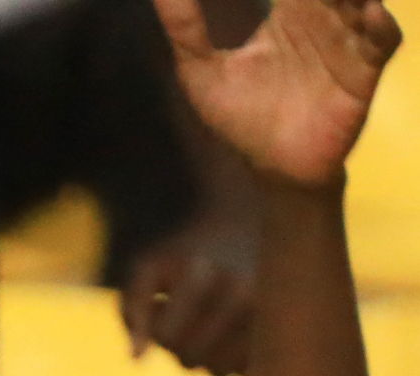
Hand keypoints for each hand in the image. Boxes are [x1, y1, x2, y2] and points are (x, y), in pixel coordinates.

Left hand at [119, 213, 260, 374]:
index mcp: (202, 273)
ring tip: (209, 324)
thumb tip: (138, 359)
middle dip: (180, 346)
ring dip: (205, 358)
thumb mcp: (149, 271)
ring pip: (219, 370)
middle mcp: (243, 290)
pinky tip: (232, 335)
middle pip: (191, 357)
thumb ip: (135, 311)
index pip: (167, 337)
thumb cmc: (186, 257)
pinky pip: (243, 372)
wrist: (244, 230)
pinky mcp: (286, 330)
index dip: (158, 331)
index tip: (166, 306)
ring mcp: (271, 311)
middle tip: (188, 318)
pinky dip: (231, 363)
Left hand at [156, 0, 397, 191]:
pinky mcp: (364, 72)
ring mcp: (349, 41)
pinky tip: (370, 12)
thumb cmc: (241, 116)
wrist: (270, 169)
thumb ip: (184, 27)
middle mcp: (325, 17)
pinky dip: (380, 24)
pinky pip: (382, 40)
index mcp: (291, 11)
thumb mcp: (202, 70)